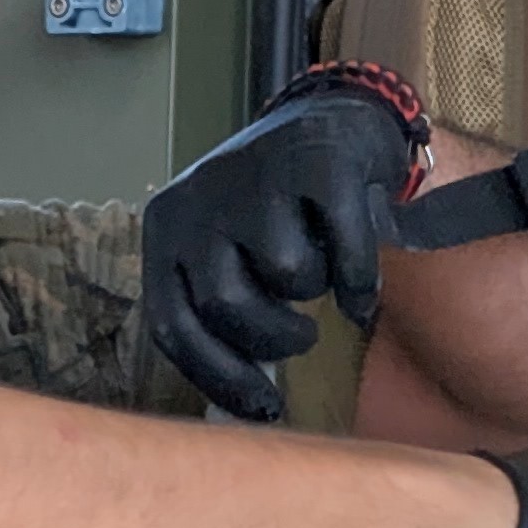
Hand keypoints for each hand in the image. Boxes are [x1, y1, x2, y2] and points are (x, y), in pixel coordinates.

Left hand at [138, 82, 425, 417]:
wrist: (333, 120)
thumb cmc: (276, 210)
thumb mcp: (226, 252)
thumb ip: (220, 308)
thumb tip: (246, 404)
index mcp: (167, 229)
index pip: (174, 325)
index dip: (219, 376)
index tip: (262, 407)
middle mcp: (201, 200)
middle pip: (226, 305)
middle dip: (272, 337)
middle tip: (300, 334)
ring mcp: (259, 176)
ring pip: (286, 274)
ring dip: (315, 289)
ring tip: (319, 271)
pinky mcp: (319, 162)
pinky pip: (345, 249)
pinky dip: (360, 278)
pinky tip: (361, 290)